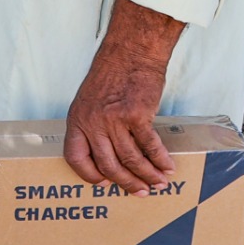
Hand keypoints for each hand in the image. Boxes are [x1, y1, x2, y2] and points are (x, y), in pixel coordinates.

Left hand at [64, 0, 183, 192]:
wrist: (130, 53)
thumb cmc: (111, 74)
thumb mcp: (89, 100)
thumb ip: (93, 124)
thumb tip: (106, 150)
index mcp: (77, 120)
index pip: (75, 156)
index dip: (87, 173)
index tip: (102, 182)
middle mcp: (93, 122)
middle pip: (108, 163)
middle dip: (126, 182)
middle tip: (140, 191)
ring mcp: (114, 120)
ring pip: (131, 158)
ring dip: (147, 174)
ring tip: (159, 182)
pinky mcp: (136, 115)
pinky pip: (149, 145)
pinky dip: (160, 159)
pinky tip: (168, 166)